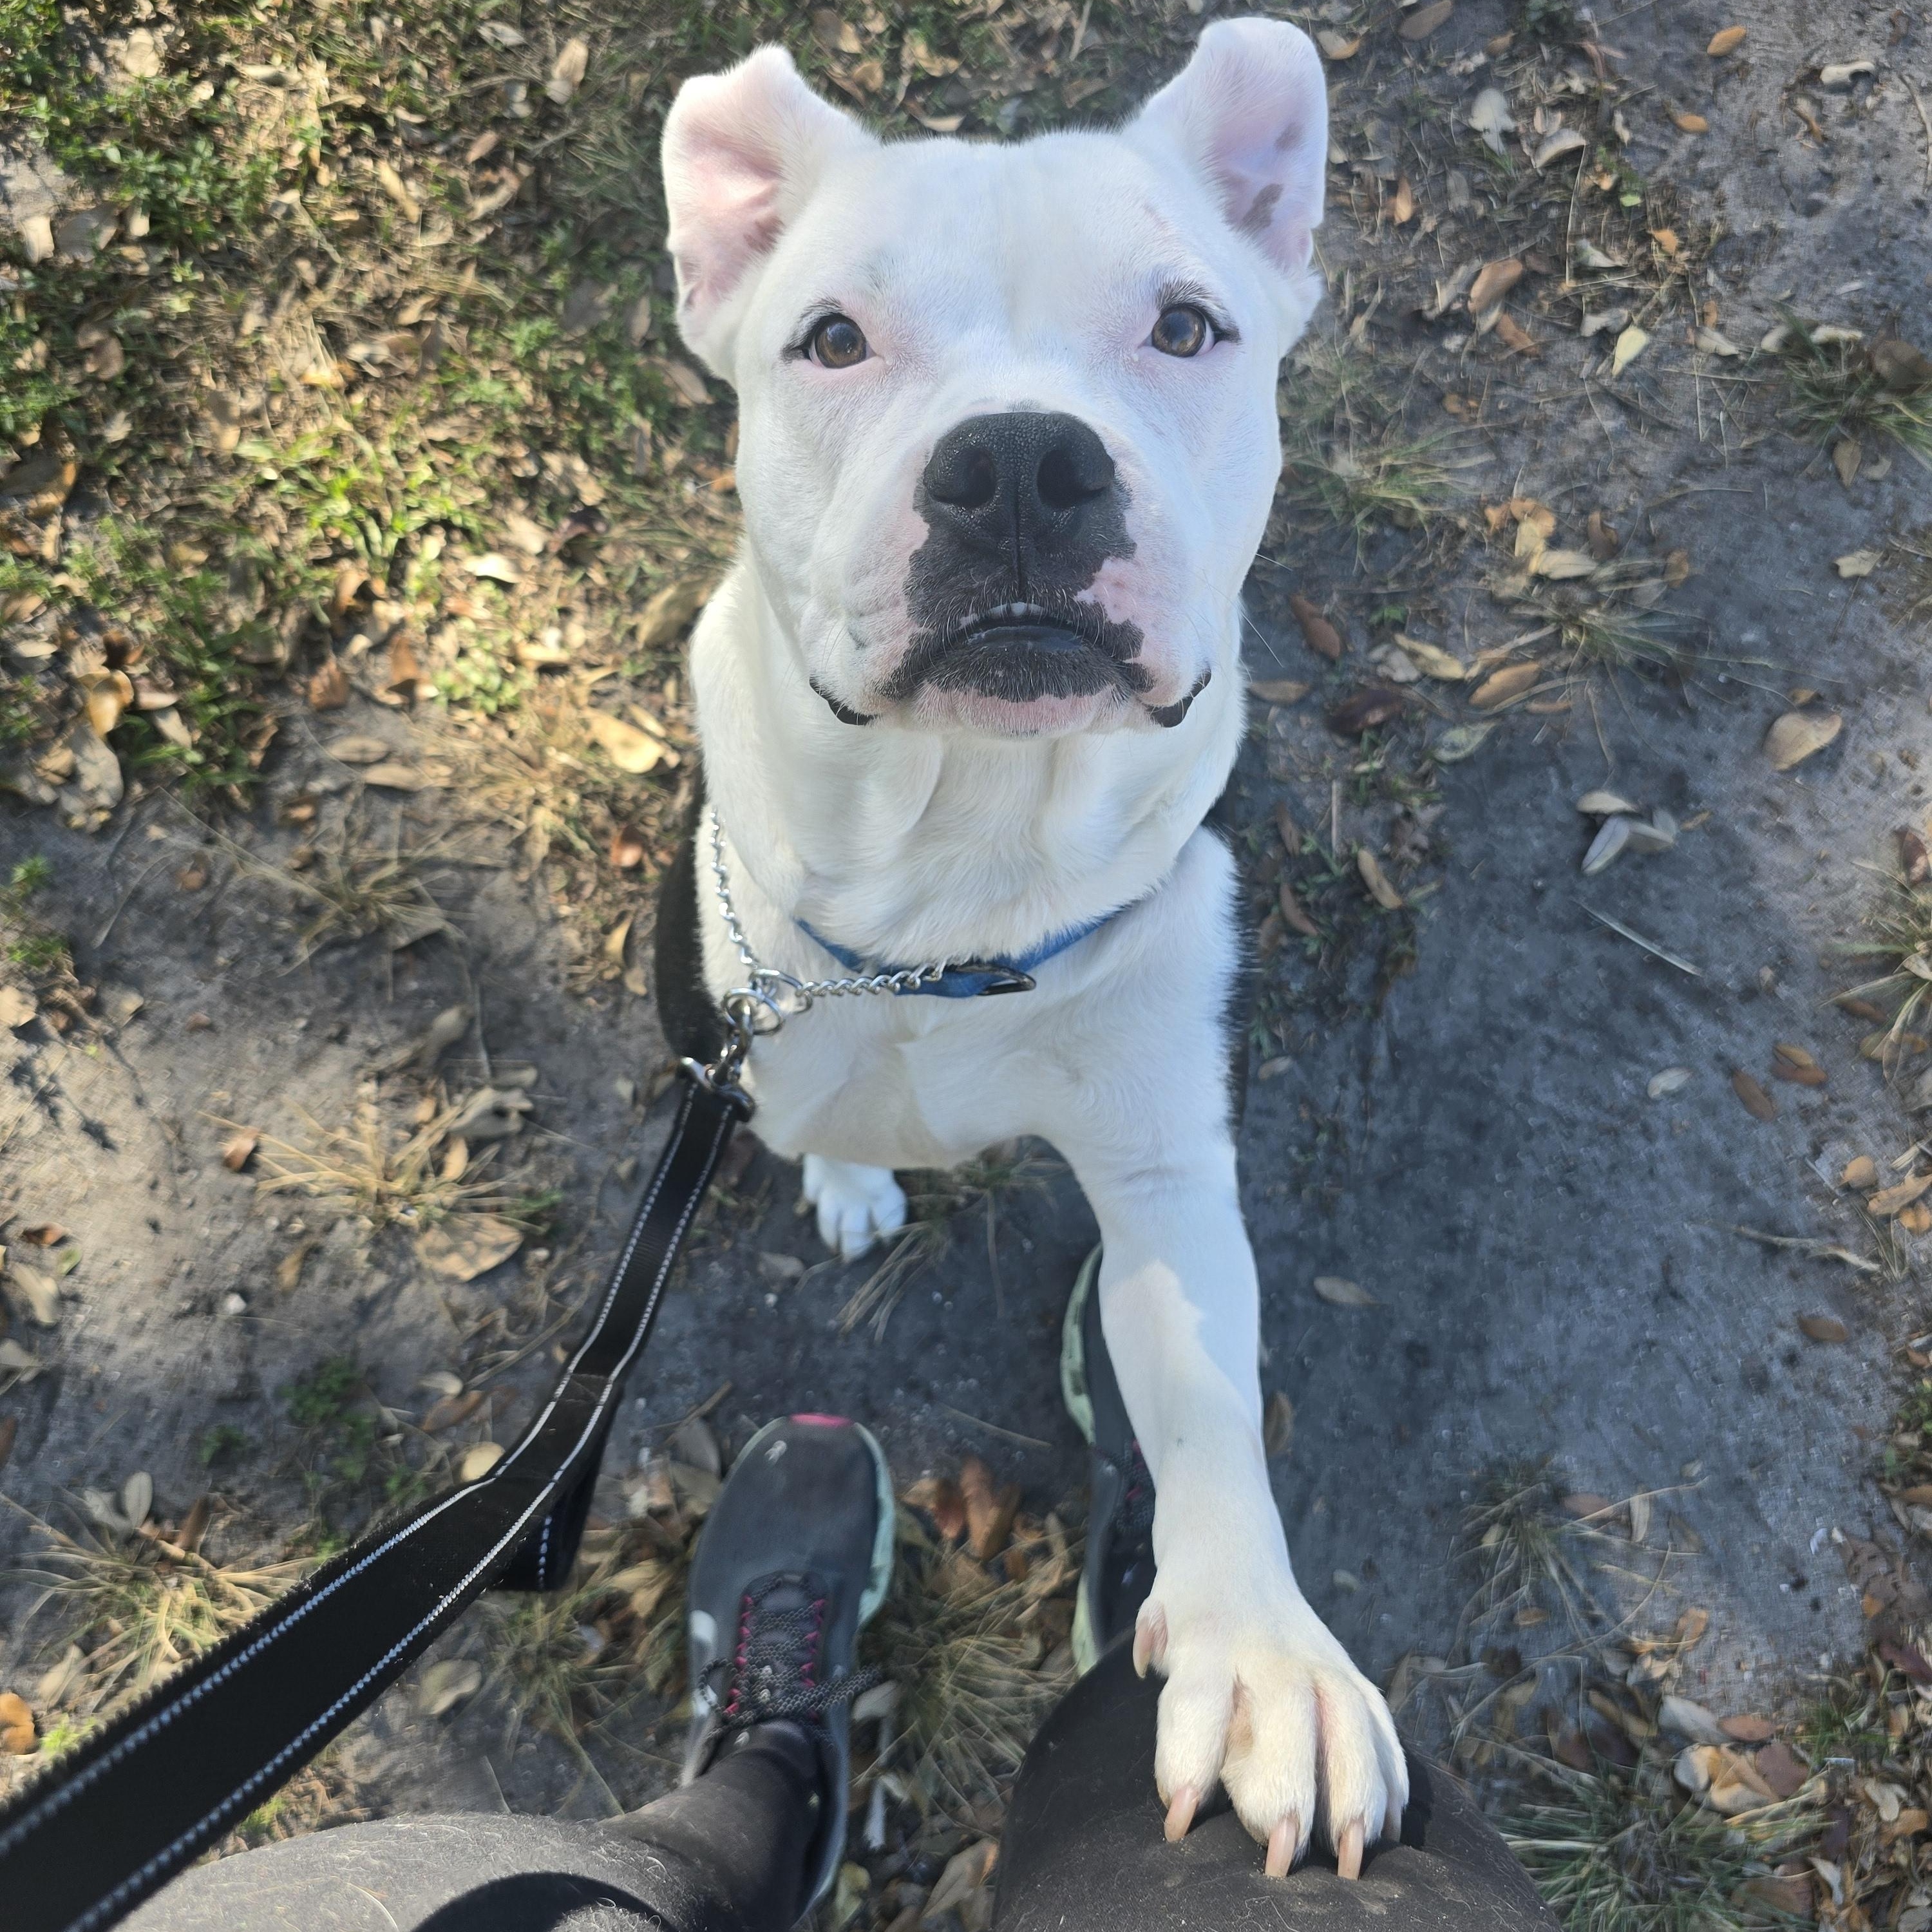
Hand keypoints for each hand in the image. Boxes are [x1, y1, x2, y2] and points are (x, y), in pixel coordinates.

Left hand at [1135, 1551, 1406, 1877]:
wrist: (1232, 1550)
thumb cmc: (1187, 1612)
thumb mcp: (1156, 1624)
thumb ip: (1154, 1654)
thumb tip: (1151, 1666)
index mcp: (1208, 1637)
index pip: (1199, 1695)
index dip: (1189, 1757)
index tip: (1180, 1819)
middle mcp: (1268, 1646)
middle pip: (1287, 1706)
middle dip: (1288, 1781)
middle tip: (1282, 1854)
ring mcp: (1318, 1656)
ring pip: (1348, 1715)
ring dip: (1355, 1789)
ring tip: (1349, 1855)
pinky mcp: (1350, 1670)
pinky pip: (1379, 1721)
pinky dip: (1390, 1774)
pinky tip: (1389, 1826)